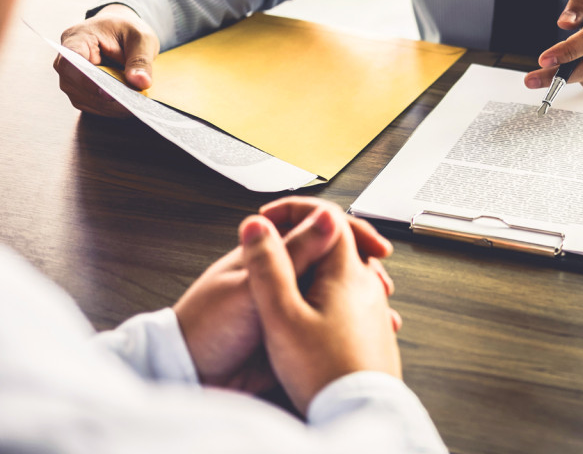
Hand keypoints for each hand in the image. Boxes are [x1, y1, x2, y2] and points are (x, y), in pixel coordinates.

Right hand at [53, 3, 159, 116]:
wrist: (121, 32)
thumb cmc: (127, 30)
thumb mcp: (141, 38)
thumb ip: (140, 59)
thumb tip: (140, 82)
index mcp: (77, 38)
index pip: (70, 61)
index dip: (86, 79)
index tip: (108, 93)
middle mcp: (67, 60)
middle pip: (75, 84)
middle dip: (104, 97)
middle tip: (132, 103)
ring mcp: (71, 78)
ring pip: (83, 99)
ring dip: (109, 106)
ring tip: (134, 106)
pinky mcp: (81, 91)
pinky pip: (92, 105)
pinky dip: (110, 109)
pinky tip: (128, 107)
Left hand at [173, 196, 393, 392]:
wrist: (189, 376)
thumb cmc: (205, 328)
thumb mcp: (252, 287)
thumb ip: (291, 254)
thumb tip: (326, 217)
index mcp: (269, 251)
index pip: (317, 225)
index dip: (349, 230)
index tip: (373, 245)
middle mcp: (283, 272)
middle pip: (333, 256)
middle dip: (362, 264)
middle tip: (381, 281)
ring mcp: (290, 301)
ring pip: (336, 289)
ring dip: (362, 295)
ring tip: (381, 309)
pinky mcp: (294, 330)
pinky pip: (329, 320)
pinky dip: (353, 323)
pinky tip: (367, 332)